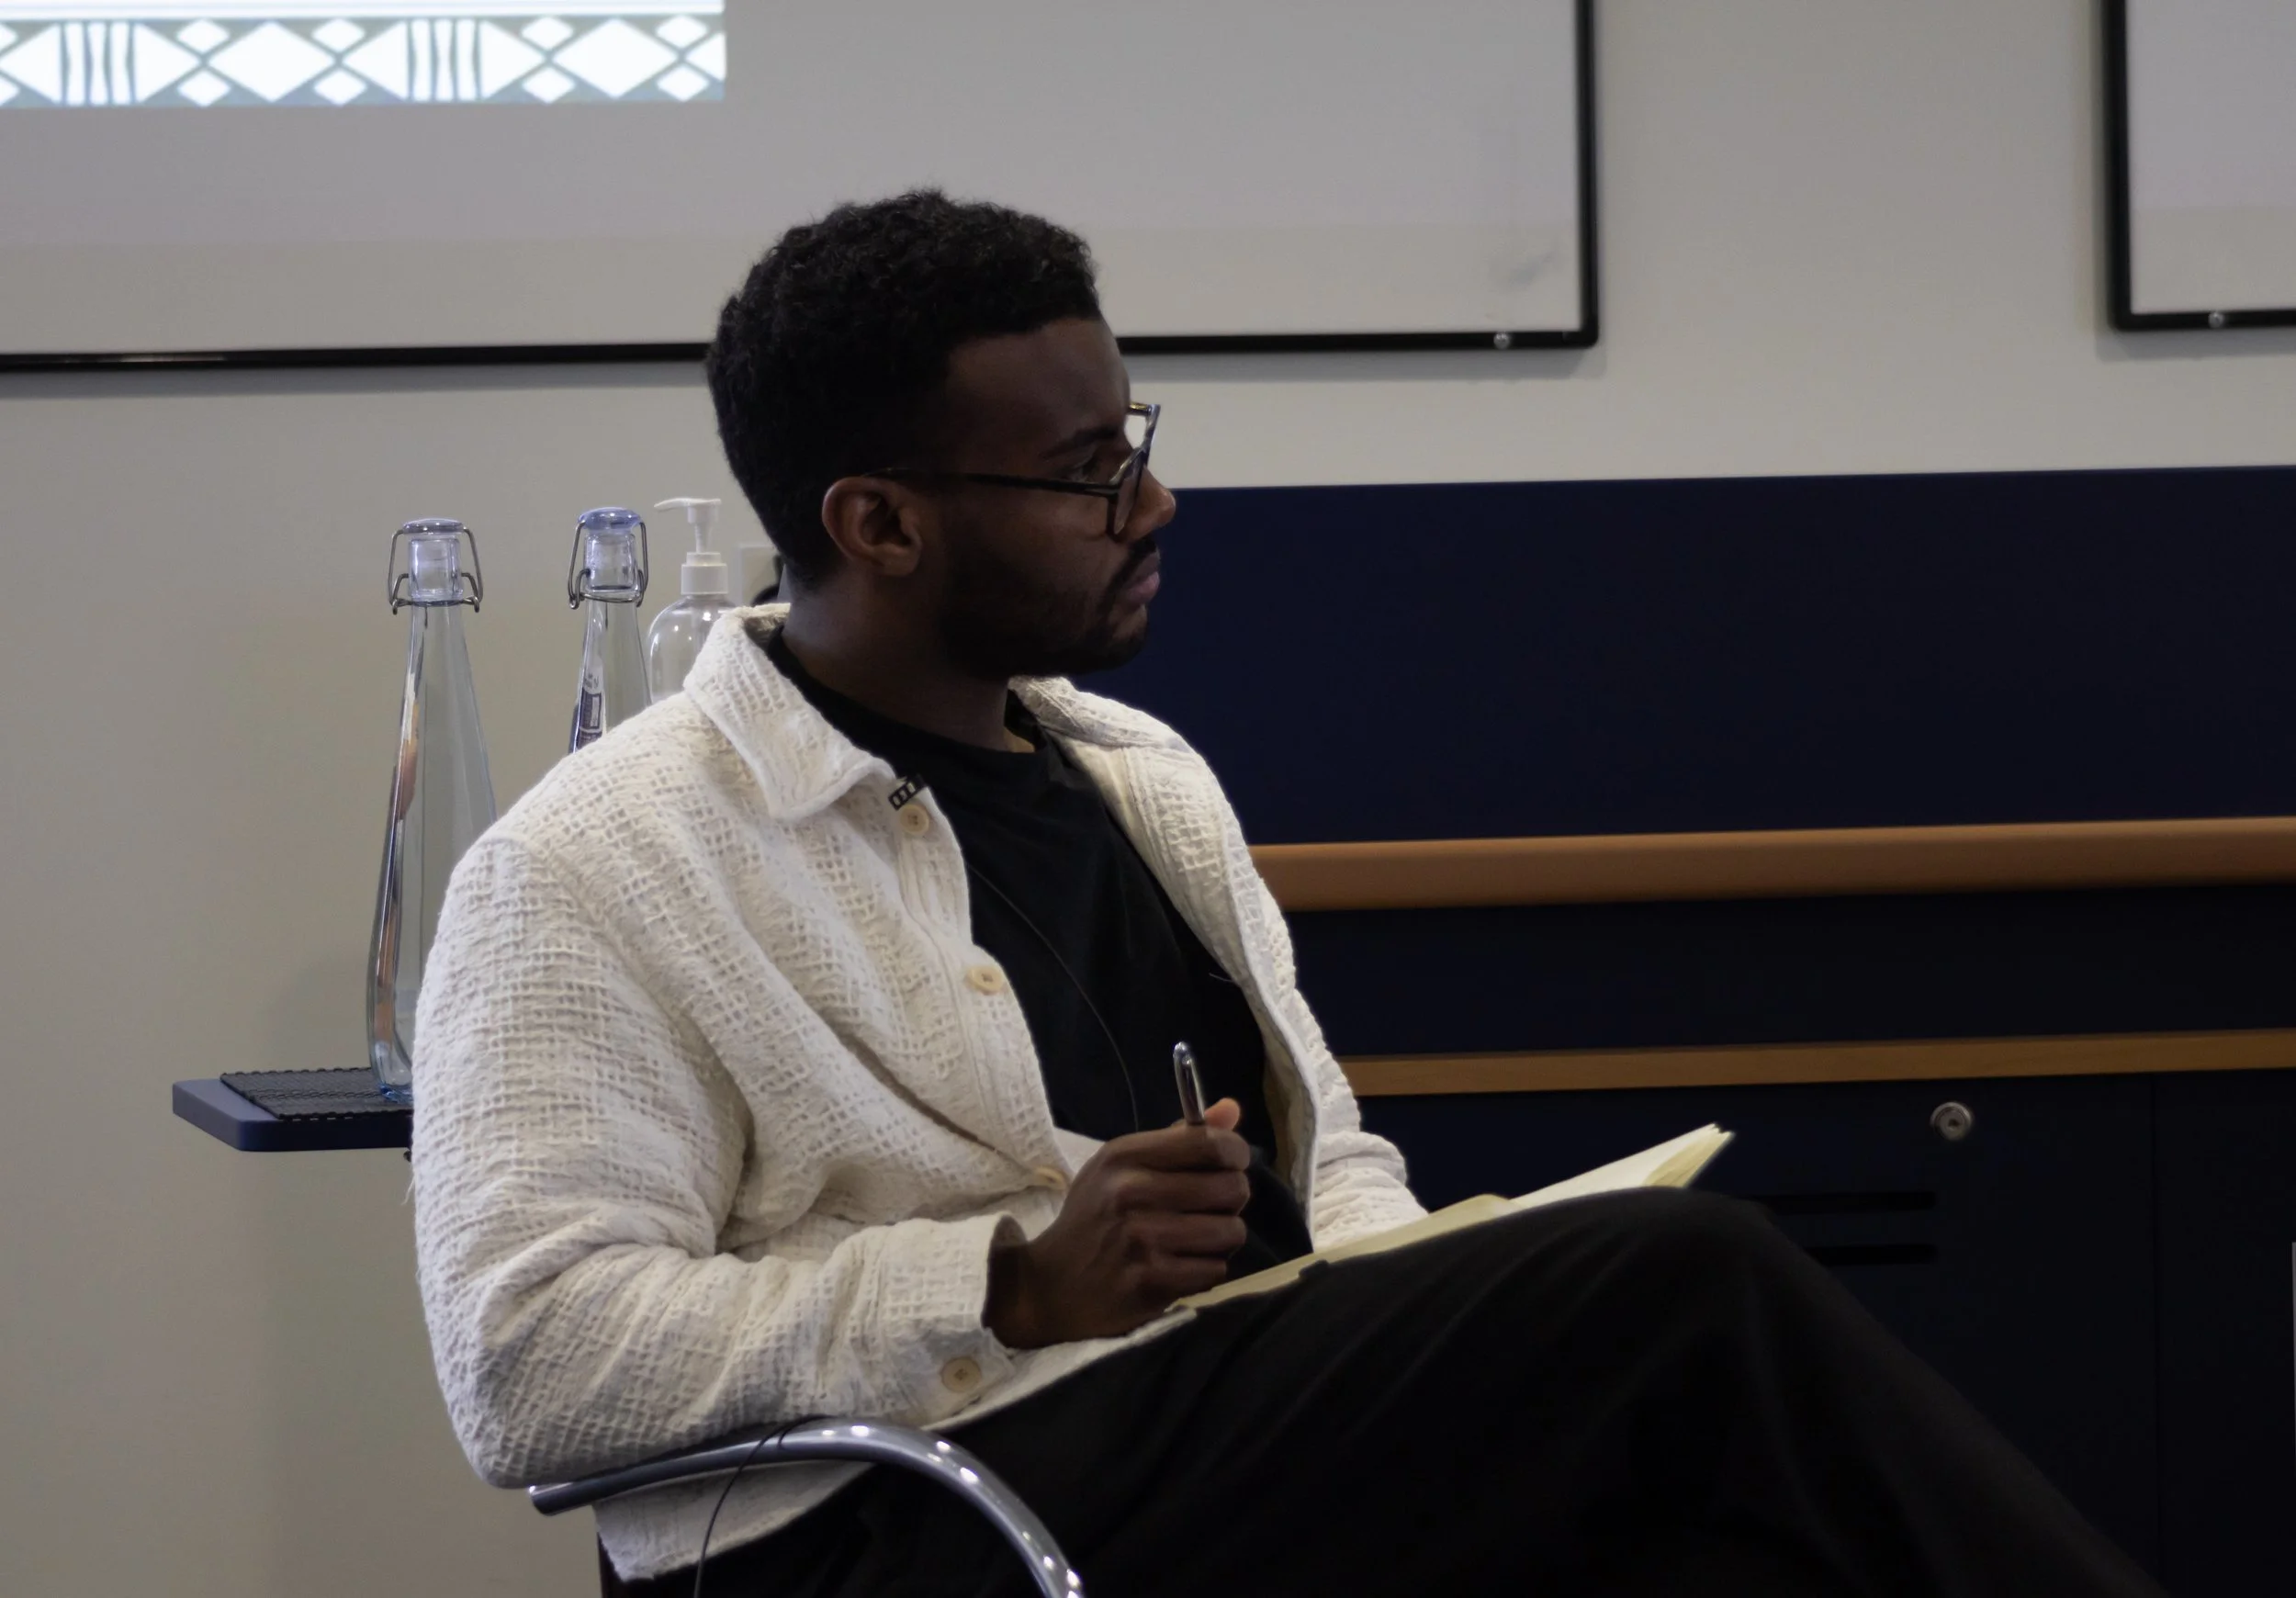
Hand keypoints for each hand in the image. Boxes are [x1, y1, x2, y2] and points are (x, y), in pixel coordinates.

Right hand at [984, 1098, 1251, 1347]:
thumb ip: (1179, 1139)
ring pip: (1231, 1231)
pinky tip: (1180, 1267)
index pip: (1212, 1143)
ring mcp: (1141, 1239)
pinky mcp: (1151, 1282)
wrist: (1051, 1286)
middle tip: (1208, 1208)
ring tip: (1194, 1239)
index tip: (1227, 1166)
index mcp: (1125, 1155)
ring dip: (1221, 1239)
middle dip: (1231, 1200)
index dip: (1235, 1154)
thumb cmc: (1094, 1218)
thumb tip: (1231, 1109)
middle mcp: (1132, 1192)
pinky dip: (1205, 1270)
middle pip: (1232, 1188)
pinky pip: (1215, 1270)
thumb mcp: (1121, 1167)